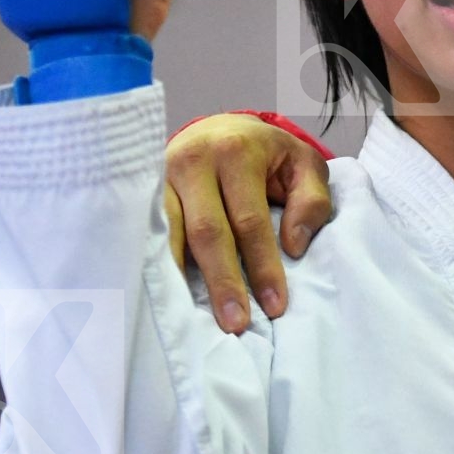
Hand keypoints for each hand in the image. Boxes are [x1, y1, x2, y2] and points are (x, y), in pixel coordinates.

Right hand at [165, 115, 332, 332]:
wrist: (216, 129)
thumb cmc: (266, 154)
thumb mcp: (303, 164)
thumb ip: (311, 201)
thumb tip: (292, 247)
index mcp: (237, 151)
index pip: (250, 219)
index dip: (262, 265)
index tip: (274, 305)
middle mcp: (193, 160)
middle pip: (208, 232)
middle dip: (224, 282)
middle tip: (236, 324)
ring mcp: (161, 176)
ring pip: (172, 235)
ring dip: (185, 281)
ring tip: (198, 319)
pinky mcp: (142, 191)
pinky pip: (149, 233)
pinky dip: (159, 265)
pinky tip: (167, 294)